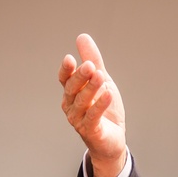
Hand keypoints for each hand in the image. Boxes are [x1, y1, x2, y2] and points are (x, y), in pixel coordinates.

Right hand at [59, 33, 127, 176]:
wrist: (112, 139)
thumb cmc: (104, 110)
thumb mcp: (102, 82)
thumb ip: (93, 60)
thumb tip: (82, 36)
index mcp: (71, 93)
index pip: (64, 79)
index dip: (66, 70)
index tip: (70, 59)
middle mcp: (70, 105)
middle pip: (72, 88)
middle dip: (80, 77)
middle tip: (90, 66)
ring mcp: (78, 119)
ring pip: (82, 102)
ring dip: (91, 89)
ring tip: (101, 76)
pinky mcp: (90, 131)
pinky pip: (93, 116)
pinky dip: (100, 105)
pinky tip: (109, 94)